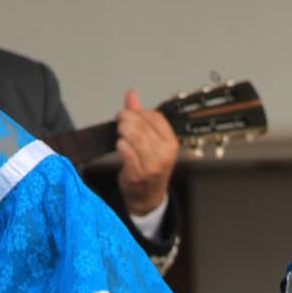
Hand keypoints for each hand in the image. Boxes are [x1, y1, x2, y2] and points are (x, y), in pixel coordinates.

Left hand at [115, 89, 178, 216]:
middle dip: (127, 118)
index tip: (131, 114)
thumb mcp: (151, 141)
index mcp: (171, 143)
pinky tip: (120, 146)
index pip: (156, 117)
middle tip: (120, 119)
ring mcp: (152, 166)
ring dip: (122, 130)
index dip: (140, 112)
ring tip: (120, 131)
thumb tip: (131, 95)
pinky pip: (126, 152)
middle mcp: (164, 155)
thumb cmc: (150, 167)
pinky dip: (120, 145)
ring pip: (133, 136)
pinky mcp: (137, 174)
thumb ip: (140, 116)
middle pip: (142, 125)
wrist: (148, 197)